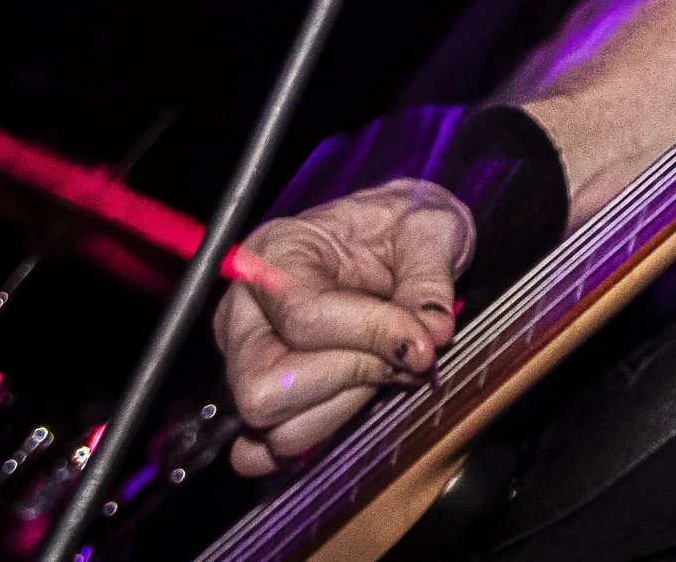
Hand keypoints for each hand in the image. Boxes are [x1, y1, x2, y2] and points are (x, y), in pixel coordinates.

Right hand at [211, 180, 473, 475]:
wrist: (394, 237)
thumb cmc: (399, 226)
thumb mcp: (428, 228)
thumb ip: (428, 279)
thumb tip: (431, 334)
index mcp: (276, 254)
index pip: (303, 320)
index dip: (369, 338)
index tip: (422, 343)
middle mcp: (244, 311)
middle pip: (265, 388)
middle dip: (348, 381)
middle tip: (400, 357)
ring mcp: (244, 358)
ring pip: (274, 426)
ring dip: (345, 409)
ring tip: (386, 369)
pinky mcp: (264, 394)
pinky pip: (266, 449)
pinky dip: (314, 440)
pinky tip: (355, 405)